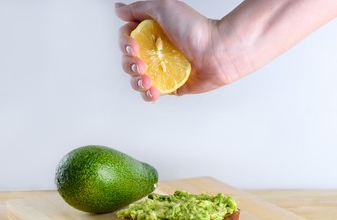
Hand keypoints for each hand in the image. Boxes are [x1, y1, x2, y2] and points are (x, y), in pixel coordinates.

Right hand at [115, 0, 237, 101]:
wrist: (218, 51)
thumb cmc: (195, 28)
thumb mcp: (164, 7)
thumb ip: (138, 8)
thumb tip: (118, 10)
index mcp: (151, 33)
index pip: (127, 40)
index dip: (125, 44)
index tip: (133, 45)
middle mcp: (155, 52)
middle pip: (128, 61)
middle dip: (129, 65)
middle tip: (140, 64)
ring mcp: (162, 70)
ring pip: (136, 79)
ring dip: (135, 81)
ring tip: (146, 79)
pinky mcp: (171, 86)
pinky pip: (152, 93)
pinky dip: (147, 94)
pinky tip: (152, 91)